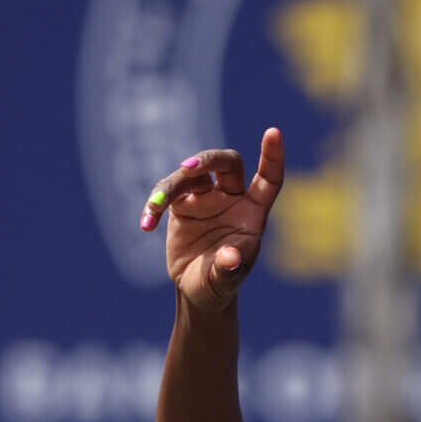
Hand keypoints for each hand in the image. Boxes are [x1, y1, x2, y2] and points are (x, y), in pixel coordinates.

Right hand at [142, 129, 286, 312]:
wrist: (198, 289)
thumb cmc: (220, 284)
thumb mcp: (225, 282)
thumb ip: (228, 269)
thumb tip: (230, 258)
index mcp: (253, 212)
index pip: (268, 179)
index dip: (272, 156)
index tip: (273, 132)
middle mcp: (231, 198)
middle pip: (226, 163)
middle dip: (207, 160)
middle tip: (187, 168)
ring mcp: (205, 197)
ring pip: (190, 175)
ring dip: (169, 187)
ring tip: (155, 208)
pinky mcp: (181, 204)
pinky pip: (166, 193)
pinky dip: (154, 205)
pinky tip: (147, 223)